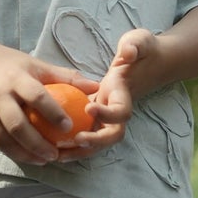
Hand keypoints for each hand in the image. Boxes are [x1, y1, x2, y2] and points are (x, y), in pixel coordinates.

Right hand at [0, 41, 99, 166]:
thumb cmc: (10, 64)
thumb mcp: (36, 65)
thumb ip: (65, 77)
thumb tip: (95, 87)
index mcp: (15, 78)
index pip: (36, 97)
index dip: (53, 113)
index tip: (69, 127)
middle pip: (18, 125)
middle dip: (38, 144)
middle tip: (57, 154)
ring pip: (5, 139)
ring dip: (25, 154)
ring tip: (44, 160)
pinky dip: (13, 152)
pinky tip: (28, 157)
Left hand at [57, 26, 161, 157]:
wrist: (143, 63)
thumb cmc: (139, 50)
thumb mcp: (139, 42)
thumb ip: (134, 47)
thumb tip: (127, 54)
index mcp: (124, 96)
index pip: (121, 112)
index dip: (108, 114)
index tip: (89, 108)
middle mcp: (118, 113)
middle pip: (112, 135)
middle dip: (95, 141)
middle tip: (76, 139)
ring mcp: (107, 119)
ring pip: (98, 143)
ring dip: (80, 151)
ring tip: (58, 155)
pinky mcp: (95, 120)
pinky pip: (86, 138)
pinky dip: (72, 147)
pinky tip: (53, 150)